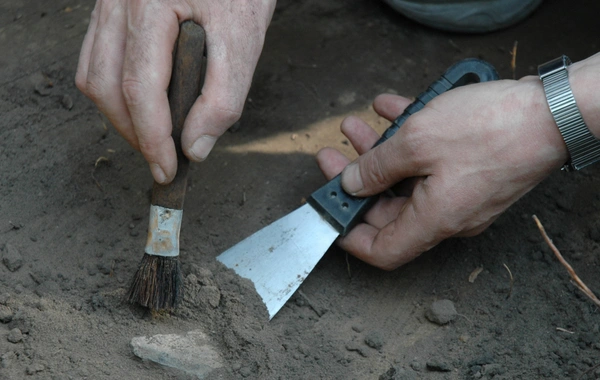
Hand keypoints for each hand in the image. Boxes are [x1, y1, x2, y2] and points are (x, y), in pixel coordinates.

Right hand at [76, 0, 275, 182]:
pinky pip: (96, 56)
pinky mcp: (113, 8)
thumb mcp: (245, 40)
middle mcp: (121, 1)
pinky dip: (115, 89)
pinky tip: (143, 104)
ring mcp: (111, 2)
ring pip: (93, 73)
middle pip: (105, 84)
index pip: (140, 87)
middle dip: (133, 132)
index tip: (167, 170)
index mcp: (152, 3)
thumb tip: (194, 148)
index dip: (152, 138)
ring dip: (120, 114)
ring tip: (154, 136)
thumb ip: (223, 97)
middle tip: (163, 159)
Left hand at [316, 79, 567, 269]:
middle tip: (334, 154)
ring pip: (407, 180)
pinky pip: (431, 162)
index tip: (328, 212)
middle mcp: (447, 216)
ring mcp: (462, 194)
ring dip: (379, 154)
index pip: (381, 250)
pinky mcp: (473, 172)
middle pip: (388, 208)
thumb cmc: (491, 129)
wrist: (555, 111)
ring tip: (356, 125)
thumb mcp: (417, 142)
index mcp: (433, 221)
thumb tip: (351, 183)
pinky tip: (390, 108)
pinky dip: (408, 138)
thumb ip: (376, 166)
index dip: (349, 236)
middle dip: (356, 179)